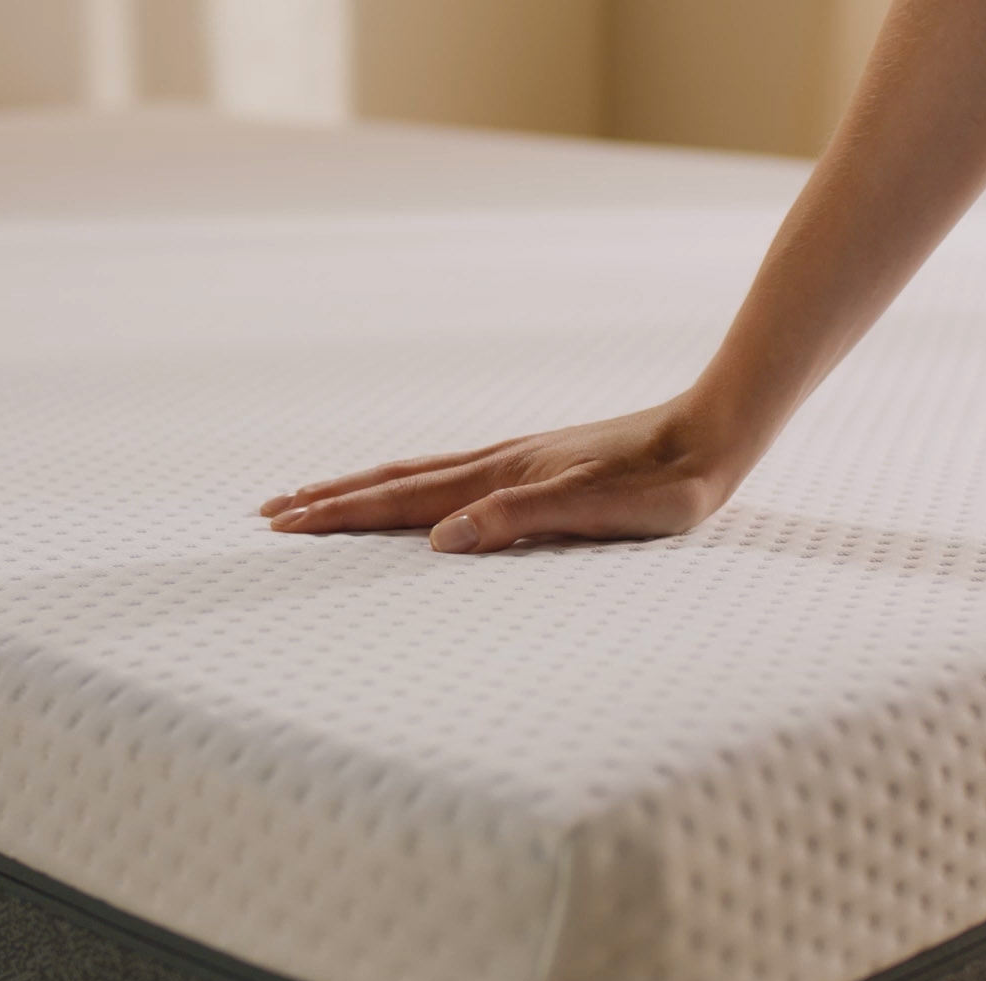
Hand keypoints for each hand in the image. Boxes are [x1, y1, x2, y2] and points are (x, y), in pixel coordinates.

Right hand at [258, 395, 760, 553]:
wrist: (714, 432)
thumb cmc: (668, 485)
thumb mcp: (602, 511)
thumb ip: (521, 521)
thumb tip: (440, 543)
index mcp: (502, 477)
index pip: (402, 500)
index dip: (340, 514)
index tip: (284, 524)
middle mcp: (498, 463)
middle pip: (395, 481)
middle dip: (330, 500)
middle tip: (270, 514)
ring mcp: (514, 459)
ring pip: (418, 475)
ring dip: (362, 490)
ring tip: (318, 498)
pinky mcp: (536, 464)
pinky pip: (448, 476)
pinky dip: (408, 486)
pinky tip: (414, 496)